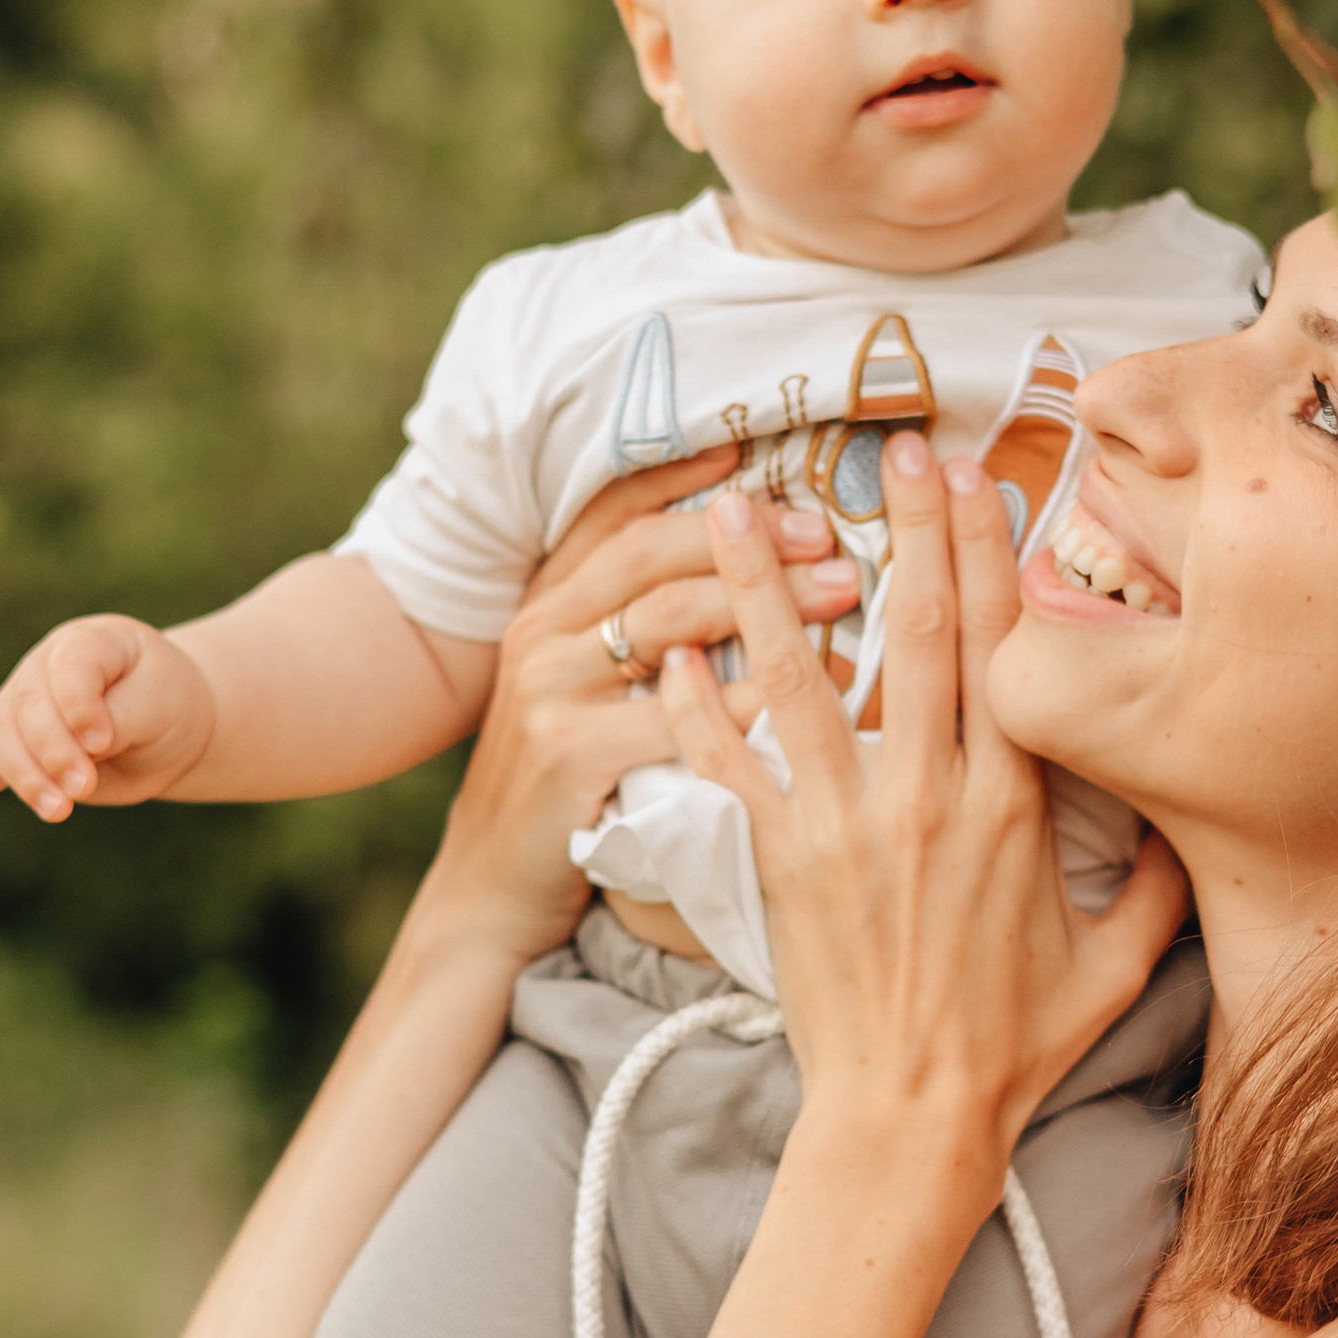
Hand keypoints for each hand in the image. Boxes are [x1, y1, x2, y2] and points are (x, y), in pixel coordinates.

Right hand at [0, 613, 214, 823]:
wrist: (169, 728)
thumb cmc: (166, 705)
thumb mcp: (158, 705)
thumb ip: (118, 717)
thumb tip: (81, 744)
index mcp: (87, 642)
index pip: (68, 667)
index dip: (78, 706)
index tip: (103, 741)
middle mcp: (45, 667)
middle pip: (27, 706)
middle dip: (53, 751)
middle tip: (84, 786)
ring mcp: (24, 705)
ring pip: (2, 737)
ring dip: (26, 777)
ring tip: (59, 811)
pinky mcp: (18, 748)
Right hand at [414, 446, 857, 966]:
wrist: (494, 888)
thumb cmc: (566, 785)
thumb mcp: (586, 688)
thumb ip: (639, 629)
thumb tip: (749, 570)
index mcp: (548, 603)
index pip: (615, 513)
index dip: (686, 474)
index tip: (761, 449)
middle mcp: (541, 632)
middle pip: (651, 553)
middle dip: (750, 534)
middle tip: (833, 529)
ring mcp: (548, 691)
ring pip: (663, 619)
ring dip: (762, 598)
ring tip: (843, 590)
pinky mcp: (566, 756)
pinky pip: (670, 715)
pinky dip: (742, 698)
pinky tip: (804, 690)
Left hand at [656, 436, 1185, 1167]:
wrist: (912, 1120)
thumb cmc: (1013, 1048)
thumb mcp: (1118, 963)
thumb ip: (1155, 880)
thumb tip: (1190, 813)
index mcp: (1017, 802)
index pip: (1009, 648)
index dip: (995, 555)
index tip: (985, 480)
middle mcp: (934, 793)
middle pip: (919, 631)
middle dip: (908, 527)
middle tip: (896, 444)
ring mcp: (850, 823)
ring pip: (805, 676)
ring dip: (766, 586)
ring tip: (732, 510)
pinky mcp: (782, 861)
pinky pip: (732, 765)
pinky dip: (697, 706)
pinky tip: (673, 648)